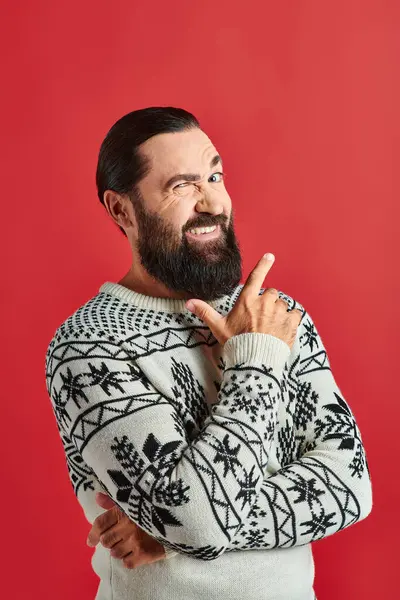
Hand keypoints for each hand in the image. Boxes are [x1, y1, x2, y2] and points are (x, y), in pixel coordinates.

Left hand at [87, 492, 166, 568]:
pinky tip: (135, 552)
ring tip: (128, 544)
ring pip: (115, 553)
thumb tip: (96, 497)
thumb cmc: (154, 504)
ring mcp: (135, 541)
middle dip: (109, 541)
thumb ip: (114, 500)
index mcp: (124, 510)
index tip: (90, 541)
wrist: (179, 515)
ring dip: (119, 550)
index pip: (100, 524)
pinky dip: (129, 559)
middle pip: (106, 540)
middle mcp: (127, 526)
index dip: (93, 534)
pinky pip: (127, 563)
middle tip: (118, 538)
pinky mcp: (144, 553)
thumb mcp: (134, 498)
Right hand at [186, 253, 302, 347]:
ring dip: (279, 311)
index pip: (256, 276)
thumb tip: (188, 303)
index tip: (270, 256)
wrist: (255, 361)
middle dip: (267, 302)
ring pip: (283, 304)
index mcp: (247, 300)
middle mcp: (265, 302)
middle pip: (271, 293)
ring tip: (271, 326)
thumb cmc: (236, 343)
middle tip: (261, 317)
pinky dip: (291, 319)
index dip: (263, 264)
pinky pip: (295, 314)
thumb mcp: (218, 327)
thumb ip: (205, 312)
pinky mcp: (291, 322)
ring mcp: (279, 311)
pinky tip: (284, 328)